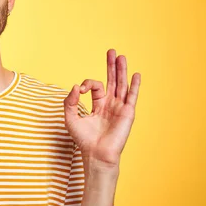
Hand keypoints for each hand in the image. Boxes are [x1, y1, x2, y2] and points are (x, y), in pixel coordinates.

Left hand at [63, 49, 140, 168]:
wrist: (96, 153)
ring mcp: (119, 108)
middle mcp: (110, 104)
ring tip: (121, 56)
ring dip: (122, 70)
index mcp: (98, 104)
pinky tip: (136, 74)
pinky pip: (132, 96)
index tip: (80, 90)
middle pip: (112, 80)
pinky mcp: (127, 113)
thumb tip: (75, 86)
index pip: (95, 86)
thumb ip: (70, 102)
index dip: (87, 84)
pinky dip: (134, 85)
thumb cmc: (84, 139)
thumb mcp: (70, 118)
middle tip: (111, 51)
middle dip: (111, 66)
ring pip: (122, 85)